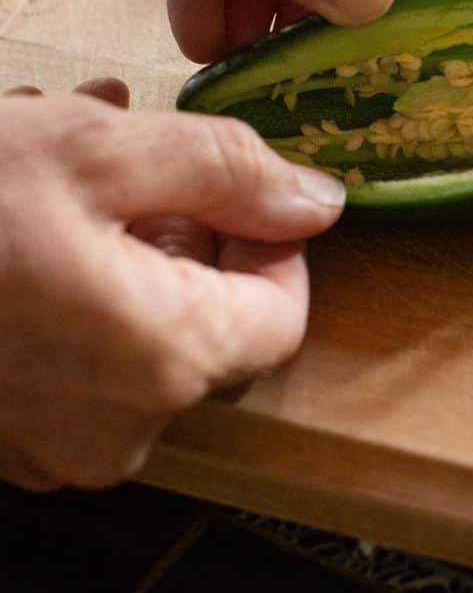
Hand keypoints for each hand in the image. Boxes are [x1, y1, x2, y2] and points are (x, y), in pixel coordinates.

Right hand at [0, 81, 344, 490]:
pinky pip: (79, 360)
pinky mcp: (7, 437)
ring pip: (140, 331)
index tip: (235, 186)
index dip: (272, 244)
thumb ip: (229, 171)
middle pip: (210, 322)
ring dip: (123, 242)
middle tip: (135, 151)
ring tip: (68, 159)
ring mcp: (56, 443)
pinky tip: (28, 222)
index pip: (283, 313)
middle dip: (186, 228)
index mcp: (165, 358)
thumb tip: (321, 202)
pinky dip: (76, 287)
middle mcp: (122, 426)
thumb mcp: (98, 148)